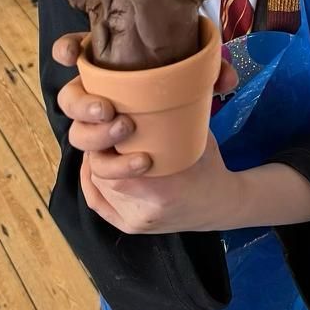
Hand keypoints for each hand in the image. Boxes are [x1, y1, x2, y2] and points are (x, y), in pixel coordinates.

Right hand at [53, 29, 236, 163]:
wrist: (198, 169)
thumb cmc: (187, 115)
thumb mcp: (199, 89)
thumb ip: (212, 74)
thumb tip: (225, 78)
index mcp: (110, 73)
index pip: (75, 53)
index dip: (65, 50)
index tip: (71, 54)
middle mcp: (97, 102)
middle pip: (70, 99)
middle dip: (82, 104)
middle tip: (107, 110)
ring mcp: (98, 137)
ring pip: (79, 137)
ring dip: (99, 137)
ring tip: (129, 132)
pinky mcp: (106, 168)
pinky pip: (97, 172)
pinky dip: (117, 168)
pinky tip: (141, 163)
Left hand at [82, 130, 243, 232]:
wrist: (219, 206)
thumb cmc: (208, 166)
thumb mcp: (196, 137)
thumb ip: (171, 118)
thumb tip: (146, 83)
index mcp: (164, 191)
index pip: (112, 164)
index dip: (106, 139)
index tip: (114, 119)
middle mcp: (145, 211)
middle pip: (101, 172)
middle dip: (100, 146)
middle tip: (106, 124)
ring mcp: (135, 221)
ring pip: (97, 184)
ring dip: (96, 158)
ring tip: (104, 137)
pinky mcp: (129, 226)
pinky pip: (97, 201)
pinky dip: (90, 179)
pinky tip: (92, 160)